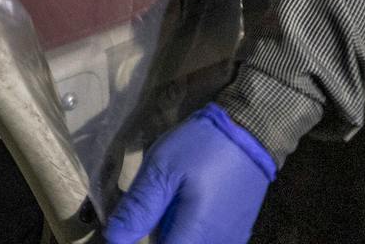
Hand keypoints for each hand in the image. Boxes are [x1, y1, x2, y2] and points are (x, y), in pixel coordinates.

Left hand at [103, 105, 274, 243]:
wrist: (250, 132)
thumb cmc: (201, 147)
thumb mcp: (161, 170)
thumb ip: (139, 209)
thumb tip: (114, 238)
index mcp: (195, 235)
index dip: (134, 242)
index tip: (126, 228)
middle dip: (155, 235)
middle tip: (144, 210)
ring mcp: (230, 240)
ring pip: (189, 242)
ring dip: (171, 232)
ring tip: (163, 204)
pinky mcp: (237, 232)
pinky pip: (206, 239)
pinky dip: (187, 230)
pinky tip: (179, 208)